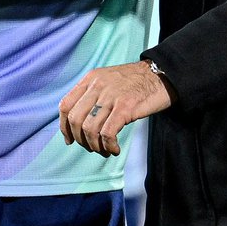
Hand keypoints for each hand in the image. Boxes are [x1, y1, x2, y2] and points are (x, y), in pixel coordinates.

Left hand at [60, 61, 174, 155]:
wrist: (162, 75)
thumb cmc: (136, 82)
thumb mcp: (108, 80)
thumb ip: (92, 95)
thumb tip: (79, 123)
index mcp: (91, 79)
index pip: (65, 105)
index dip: (64, 127)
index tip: (70, 140)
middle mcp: (98, 85)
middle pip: (75, 119)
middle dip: (81, 140)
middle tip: (92, 148)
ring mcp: (111, 96)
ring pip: (90, 129)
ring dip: (95, 146)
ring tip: (106, 150)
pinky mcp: (125, 107)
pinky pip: (107, 133)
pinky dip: (108, 146)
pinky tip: (115, 149)